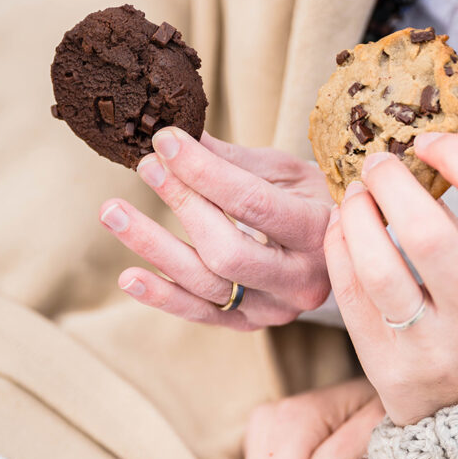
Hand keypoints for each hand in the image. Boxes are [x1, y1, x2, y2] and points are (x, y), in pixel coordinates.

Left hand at [99, 128, 332, 329]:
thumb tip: (179, 133)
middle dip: (182, 205)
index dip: (205, 172)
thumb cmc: (315, 203)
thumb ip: (236, 161)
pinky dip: (162, 296)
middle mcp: (301, 280)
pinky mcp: (250, 324)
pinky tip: (129, 275)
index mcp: (319, 232)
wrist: (345, 254)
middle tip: (146, 167)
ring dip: (154, 247)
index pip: (254, 203)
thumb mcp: (288, 174)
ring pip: (207, 284)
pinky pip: (201, 314)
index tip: (166, 140)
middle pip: (228, 251)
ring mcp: (275, 309)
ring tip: (112, 212)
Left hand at [324, 134, 457, 425]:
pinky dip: (337, 251)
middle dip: (391, 183)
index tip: (430, 142)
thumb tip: (413, 161)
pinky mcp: (388, 369)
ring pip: (379, 268)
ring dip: (355, 218)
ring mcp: (432, 349)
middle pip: (429, 232)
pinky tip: (338, 230)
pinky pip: (350, 298)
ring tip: (353, 198)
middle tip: (375, 164)